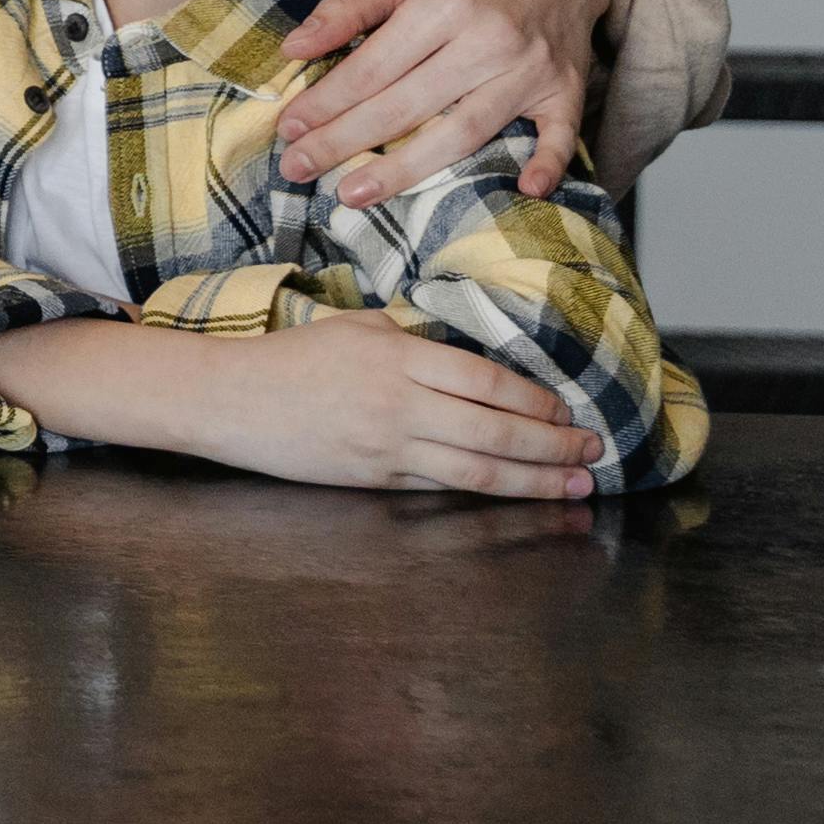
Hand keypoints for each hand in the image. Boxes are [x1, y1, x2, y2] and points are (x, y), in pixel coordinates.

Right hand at [169, 311, 606, 495]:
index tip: (567, 409)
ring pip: (480, 468)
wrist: (230, 399)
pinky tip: (517, 495)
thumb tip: (458, 358)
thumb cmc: (289, 357)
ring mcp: (387, 445)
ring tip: (576, 484)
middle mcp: (398, 401)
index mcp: (395, 355)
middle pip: (495, 428)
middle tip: (593, 450)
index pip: (485, 379)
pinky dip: (488, 493)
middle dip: (553, 443)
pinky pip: (443, 487)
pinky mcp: (375, 479)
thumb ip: (407, 339)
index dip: (534, 399)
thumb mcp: (351, 328)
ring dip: (536, 479)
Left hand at [279, 0, 611, 204]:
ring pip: (466, 131)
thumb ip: (348, 8)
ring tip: (356, 195)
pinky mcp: (565, 91)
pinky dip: (548, 164)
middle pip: (408, 104)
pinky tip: (524, 192)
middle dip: (347, 140)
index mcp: (443, 3)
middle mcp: (487, 38)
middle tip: (298, 168)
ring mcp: (530, 69)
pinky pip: (559, 135)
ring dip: (410, 170)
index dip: (327, 100)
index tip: (288, 129)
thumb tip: (293, 48)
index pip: (373, 65)